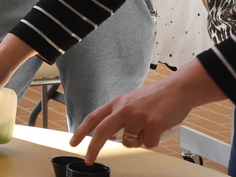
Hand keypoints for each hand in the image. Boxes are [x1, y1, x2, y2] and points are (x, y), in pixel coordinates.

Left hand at [70, 58, 224, 163]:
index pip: (93, 117)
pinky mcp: (152, 124)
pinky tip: (158, 128)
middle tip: (88, 160)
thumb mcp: (130, 103)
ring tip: (148, 127)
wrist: (177, 90)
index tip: (73, 142)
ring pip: (129, 142)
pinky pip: (147, 144)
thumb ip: (117, 117)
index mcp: (116, 103)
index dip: (81, 130)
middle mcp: (123, 109)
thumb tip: (108, 136)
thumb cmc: (154, 98)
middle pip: (102, 131)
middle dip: (93, 147)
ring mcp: (137, 116)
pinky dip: (153, 141)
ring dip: (138, 141)